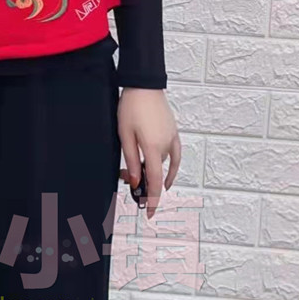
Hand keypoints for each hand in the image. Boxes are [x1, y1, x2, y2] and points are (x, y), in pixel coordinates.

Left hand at [117, 89, 180, 219]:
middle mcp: (167, 145)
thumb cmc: (131, 107)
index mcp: (153, 147)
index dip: (152, 200)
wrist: (144, 85)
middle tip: (124, 177)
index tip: (149, 214)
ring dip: (150, 170)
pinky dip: (171, 168)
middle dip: (141, 180)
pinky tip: (167, 176)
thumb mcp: (125, 135)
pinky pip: (175, 156)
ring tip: (132, 167)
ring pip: (162, 164)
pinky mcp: (174, 133)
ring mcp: (172, 139)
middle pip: (156, 173)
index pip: (155, 182)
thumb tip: (135, 181)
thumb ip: (131, 160)